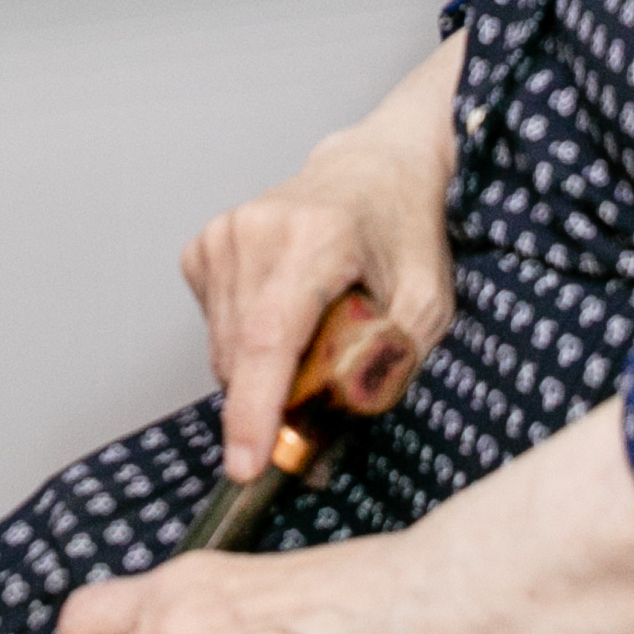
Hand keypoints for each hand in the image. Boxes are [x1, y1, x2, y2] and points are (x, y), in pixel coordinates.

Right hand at [185, 38, 463, 484]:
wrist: (377, 169)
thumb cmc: (406, 232)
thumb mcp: (428, 301)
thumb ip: (391, 362)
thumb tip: (337, 425)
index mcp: (316, 238)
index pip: (269, 338)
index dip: (254, 409)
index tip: (247, 465)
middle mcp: (258, 230)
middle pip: (242, 355)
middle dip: (272, 401)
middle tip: (320, 401)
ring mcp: (224, 235)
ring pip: (222, 350)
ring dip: (261, 372)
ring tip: (312, 339)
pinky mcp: (204, 247)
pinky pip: (213, 329)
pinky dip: (246, 343)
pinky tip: (285, 315)